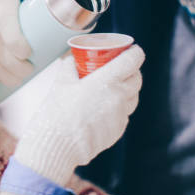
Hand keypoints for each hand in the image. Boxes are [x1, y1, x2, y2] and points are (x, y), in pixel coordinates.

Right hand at [13, 44, 144, 184]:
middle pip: (137, 79)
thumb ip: (70, 66)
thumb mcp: (61, 82)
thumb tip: (72, 57)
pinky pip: (124, 114)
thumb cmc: (58, 111)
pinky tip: (104, 108)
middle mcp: (119, 97)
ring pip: (133, 98)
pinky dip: (119, 108)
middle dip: (132, 71)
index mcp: (107, 81)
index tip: (132, 50)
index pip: (133, 61)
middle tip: (121, 68)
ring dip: (127, 90)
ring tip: (112, 88)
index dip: (135, 53)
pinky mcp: (118, 130)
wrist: (58, 144)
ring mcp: (120, 116)